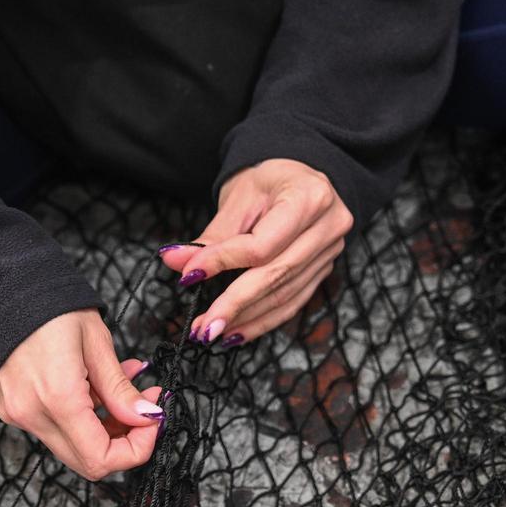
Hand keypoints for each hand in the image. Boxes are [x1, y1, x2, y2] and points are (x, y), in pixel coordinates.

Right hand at [0, 308, 164, 480]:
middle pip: (87, 461)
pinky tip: (90, 384)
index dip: (137, 449)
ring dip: (103, 425)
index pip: (102, 458)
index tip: (153, 421)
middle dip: (123, 440)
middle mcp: (32, 414)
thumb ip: (120, 389)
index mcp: (58, 397)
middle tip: (142, 409)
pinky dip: (80, 416)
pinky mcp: (12, 410)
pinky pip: (53, 428)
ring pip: (72, 445)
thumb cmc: (48, 306)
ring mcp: (18, 415)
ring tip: (117, 384)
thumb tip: (146, 418)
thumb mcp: (96, 341)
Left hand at [161, 159, 352, 345]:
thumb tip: (174, 261)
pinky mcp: (324, 269)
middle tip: (202, 326)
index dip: (222, 263)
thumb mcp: (238, 199)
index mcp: (309, 197)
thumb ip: (210, 237)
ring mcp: (331, 251)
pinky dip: (263, 320)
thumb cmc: (268, 179)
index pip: (261, 244)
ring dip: (245, 319)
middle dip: (234, 305)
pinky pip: (293, 301)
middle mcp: (329, 226)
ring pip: (285, 295)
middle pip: (276, 274)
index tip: (188, 277)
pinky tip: (237, 332)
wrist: (299, 174)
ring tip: (211, 332)